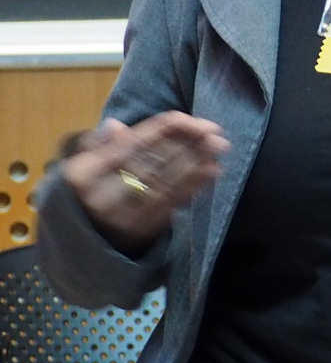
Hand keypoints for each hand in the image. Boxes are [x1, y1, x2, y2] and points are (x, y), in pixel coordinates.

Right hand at [62, 112, 229, 254]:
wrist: (78, 242)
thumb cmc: (83, 193)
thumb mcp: (82, 166)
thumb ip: (100, 145)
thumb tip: (116, 125)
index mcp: (85, 174)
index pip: (131, 147)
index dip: (162, 132)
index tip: (190, 120)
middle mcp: (104, 197)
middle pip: (153, 165)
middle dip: (187, 146)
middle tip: (215, 132)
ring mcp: (125, 216)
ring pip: (166, 184)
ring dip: (197, 164)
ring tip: (219, 148)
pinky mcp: (142, 232)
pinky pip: (172, 204)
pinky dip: (195, 186)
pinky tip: (213, 172)